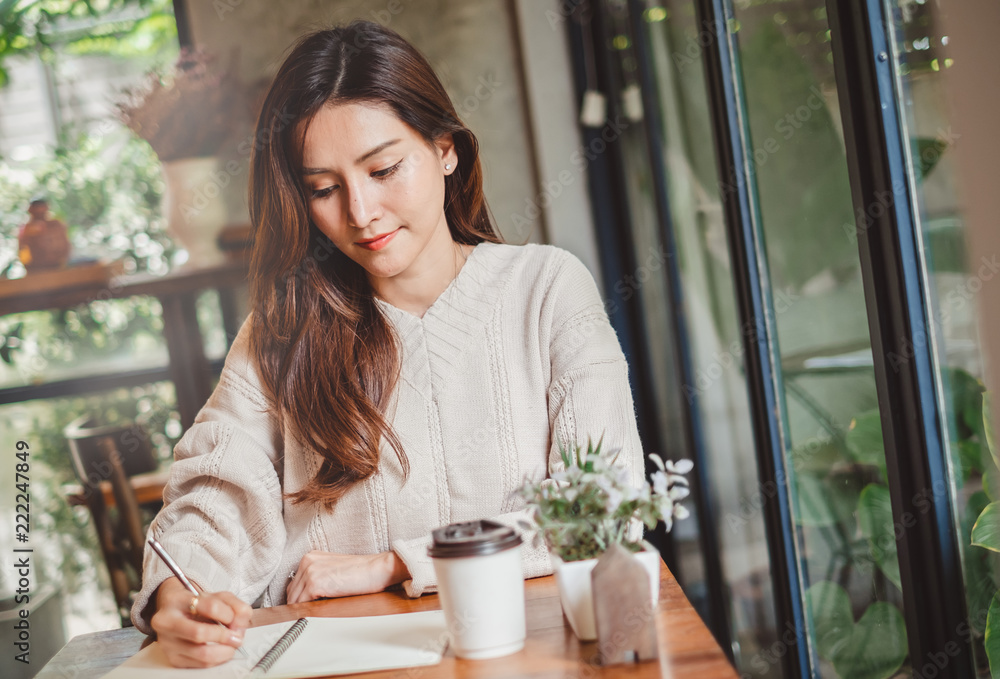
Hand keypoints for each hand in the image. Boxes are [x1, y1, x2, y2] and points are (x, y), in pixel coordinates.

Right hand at [150, 577, 251, 667]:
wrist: (175, 612)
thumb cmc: (199, 604)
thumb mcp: (219, 597)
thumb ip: (236, 607)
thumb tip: (239, 627)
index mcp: (178, 600)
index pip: (210, 607)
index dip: (228, 614)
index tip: (233, 618)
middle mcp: (166, 622)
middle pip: (200, 633)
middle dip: (225, 637)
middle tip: (237, 638)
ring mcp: (167, 642)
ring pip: (201, 653)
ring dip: (224, 651)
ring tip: (231, 646)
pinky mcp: (172, 659)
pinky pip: (200, 664)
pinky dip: (216, 660)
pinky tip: (220, 651)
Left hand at [286, 551, 409, 603]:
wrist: (377, 569)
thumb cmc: (361, 573)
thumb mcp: (333, 571)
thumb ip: (317, 578)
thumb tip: (304, 598)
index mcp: (310, 557)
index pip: (294, 584)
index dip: (299, 598)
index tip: (306, 607)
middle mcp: (307, 561)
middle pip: (292, 592)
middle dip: (300, 605)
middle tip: (312, 614)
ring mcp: (310, 571)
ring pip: (295, 600)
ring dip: (304, 610)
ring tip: (316, 614)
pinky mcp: (315, 583)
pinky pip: (302, 604)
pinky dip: (308, 611)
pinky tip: (320, 612)